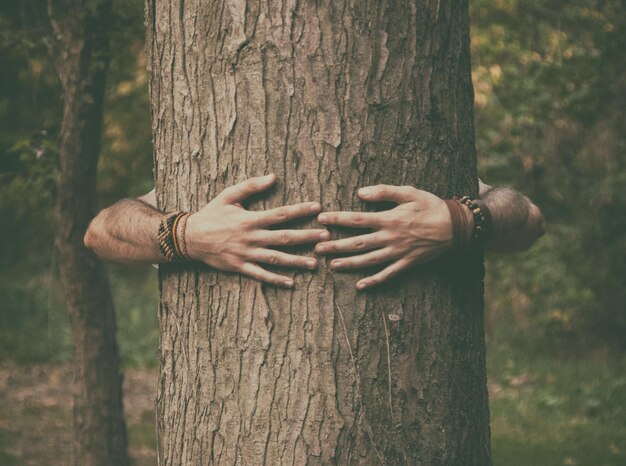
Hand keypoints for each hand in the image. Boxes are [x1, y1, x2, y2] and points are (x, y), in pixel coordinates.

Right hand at [185, 174, 328, 286]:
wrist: (190, 237)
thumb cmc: (211, 214)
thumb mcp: (229, 195)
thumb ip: (251, 186)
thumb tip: (273, 176)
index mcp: (250, 219)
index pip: (281, 214)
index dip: (300, 211)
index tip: (317, 208)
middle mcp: (251, 238)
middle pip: (284, 238)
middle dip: (307, 237)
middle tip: (326, 237)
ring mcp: (247, 254)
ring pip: (276, 259)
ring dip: (297, 261)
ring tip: (316, 263)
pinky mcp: (240, 267)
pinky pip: (261, 275)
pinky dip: (276, 280)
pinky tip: (291, 283)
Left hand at [316, 185, 460, 289]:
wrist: (456, 226)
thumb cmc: (431, 205)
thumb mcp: (409, 192)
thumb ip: (384, 191)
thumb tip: (360, 193)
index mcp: (389, 219)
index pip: (357, 220)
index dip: (338, 219)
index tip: (321, 219)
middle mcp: (391, 238)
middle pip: (358, 243)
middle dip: (336, 245)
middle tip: (317, 247)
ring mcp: (398, 253)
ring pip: (369, 260)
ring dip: (349, 263)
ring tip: (332, 265)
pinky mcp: (407, 263)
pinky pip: (388, 275)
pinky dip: (374, 281)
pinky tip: (360, 286)